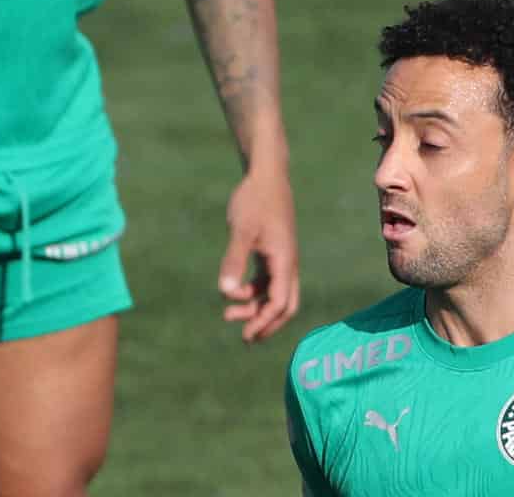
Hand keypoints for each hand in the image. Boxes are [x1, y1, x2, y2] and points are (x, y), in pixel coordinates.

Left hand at [217, 163, 299, 342]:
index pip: (280, 302)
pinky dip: (253, 292)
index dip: (264, 321)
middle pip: (284, 305)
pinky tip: (234, 293)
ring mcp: (281, 257)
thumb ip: (234, 260)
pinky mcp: (272, 251)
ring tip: (228, 314)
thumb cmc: (254, 200)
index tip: (246, 334)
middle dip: (266, 323)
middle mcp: (287, 263)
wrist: (265, 176)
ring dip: (255, 307)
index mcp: (284, 261)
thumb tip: (226, 291)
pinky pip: (267, 281)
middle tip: (245, 338)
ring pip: (274, 294)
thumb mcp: (241, 231)